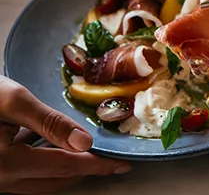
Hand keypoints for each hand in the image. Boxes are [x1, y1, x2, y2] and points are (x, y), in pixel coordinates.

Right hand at [0, 77, 128, 192]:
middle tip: (111, 156)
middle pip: (55, 180)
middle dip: (84, 168)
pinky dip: (43, 160)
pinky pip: (24, 174)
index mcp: (6, 165)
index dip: (98, 165)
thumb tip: (86, 142)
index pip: (66, 167)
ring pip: (40, 181)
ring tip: (88, 146)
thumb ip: (50, 123)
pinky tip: (51, 141)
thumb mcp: (11, 100)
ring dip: (63, 165)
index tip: (123, 164)